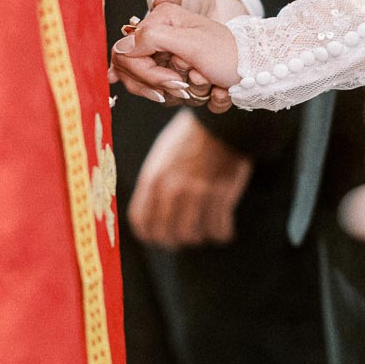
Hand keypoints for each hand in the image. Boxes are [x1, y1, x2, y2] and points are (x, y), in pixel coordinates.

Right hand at [108, 0, 245, 110]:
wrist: (264, 67)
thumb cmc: (228, 50)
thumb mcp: (189, 42)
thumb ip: (150, 40)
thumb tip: (119, 49)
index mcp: (160, 24)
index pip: (125, 56)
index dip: (144, 73)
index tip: (170, 80)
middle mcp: (165, 43)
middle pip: (140, 78)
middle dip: (168, 85)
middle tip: (191, 83)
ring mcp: (178, 64)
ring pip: (162, 93)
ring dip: (193, 92)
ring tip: (213, 82)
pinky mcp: (192, 81)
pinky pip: (187, 100)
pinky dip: (208, 98)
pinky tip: (222, 90)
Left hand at [128, 110, 253, 248]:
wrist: (220, 122)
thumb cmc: (190, 139)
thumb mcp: (161, 157)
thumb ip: (153, 186)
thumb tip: (150, 217)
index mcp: (152, 178)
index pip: (141, 222)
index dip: (151, 235)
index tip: (161, 237)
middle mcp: (171, 188)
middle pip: (166, 235)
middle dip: (176, 241)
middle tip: (187, 235)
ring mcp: (197, 193)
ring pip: (192, 236)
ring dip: (200, 236)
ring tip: (206, 229)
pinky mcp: (221, 195)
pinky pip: (218, 230)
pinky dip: (221, 233)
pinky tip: (223, 228)